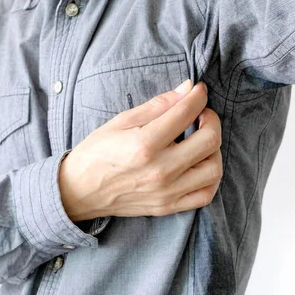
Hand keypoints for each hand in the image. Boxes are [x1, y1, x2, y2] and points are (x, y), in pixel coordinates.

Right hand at [59, 79, 222, 220]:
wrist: (80, 190)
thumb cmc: (98, 152)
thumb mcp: (121, 120)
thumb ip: (158, 104)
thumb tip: (187, 88)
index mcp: (145, 143)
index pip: (187, 112)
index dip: (198, 96)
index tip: (198, 91)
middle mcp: (160, 169)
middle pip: (209, 140)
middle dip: (212, 119)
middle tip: (201, 113)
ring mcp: (167, 191)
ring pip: (214, 169)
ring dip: (214, 149)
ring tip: (201, 139)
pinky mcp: (168, 206)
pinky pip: (205, 195)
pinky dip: (211, 177)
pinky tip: (201, 164)